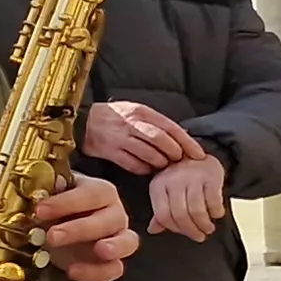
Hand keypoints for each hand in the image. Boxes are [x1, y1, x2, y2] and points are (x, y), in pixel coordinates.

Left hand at [26, 172, 136, 280]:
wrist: (57, 229)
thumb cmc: (57, 210)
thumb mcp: (48, 196)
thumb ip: (46, 191)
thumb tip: (43, 188)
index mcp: (100, 192)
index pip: (92, 194)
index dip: (67, 202)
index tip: (40, 209)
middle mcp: (114, 214)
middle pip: (110, 219)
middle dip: (81, 228)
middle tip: (52, 236)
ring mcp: (118, 239)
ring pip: (127, 242)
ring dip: (114, 247)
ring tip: (100, 251)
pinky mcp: (112, 263)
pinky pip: (114, 269)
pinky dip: (96, 272)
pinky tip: (73, 271)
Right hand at [79, 102, 204, 173]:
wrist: (82, 120)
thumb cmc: (115, 117)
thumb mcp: (136, 112)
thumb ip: (156, 123)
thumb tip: (183, 136)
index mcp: (141, 112)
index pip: (171, 127)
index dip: (187, 142)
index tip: (199, 154)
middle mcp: (131, 124)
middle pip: (161, 140)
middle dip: (174, 153)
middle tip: (179, 160)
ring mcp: (119, 138)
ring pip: (149, 154)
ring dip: (160, 163)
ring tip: (163, 164)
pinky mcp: (108, 151)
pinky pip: (133, 165)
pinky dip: (144, 169)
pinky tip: (146, 168)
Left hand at [145, 154, 228, 240]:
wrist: (199, 155)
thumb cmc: (181, 177)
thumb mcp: (166, 191)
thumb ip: (161, 211)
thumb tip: (153, 230)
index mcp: (158, 186)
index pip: (163, 215)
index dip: (175, 229)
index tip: (185, 234)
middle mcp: (173, 180)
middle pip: (180, 214)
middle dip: (191, 230)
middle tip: (199, 236)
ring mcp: (192, 177)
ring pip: (197, 210)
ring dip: (204, 224)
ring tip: (208, 228)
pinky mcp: (211, 176)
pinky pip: (214, 201)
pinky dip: (216, 212)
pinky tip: (217, 214)